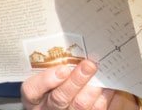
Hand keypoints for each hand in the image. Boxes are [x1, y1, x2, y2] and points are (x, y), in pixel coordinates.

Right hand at [21, 59, 137, 109]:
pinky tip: (109, 83)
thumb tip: (70, 39)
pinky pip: (96, 109)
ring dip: (92, 88)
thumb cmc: (55, 77)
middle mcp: (47, 107)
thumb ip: (54, 60)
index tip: (62, 69)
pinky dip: (104, 95)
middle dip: (76, 81)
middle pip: (59, 98)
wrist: (68, 94)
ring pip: (79, 105)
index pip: (32, 90)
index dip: (45, 81)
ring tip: (100, 71)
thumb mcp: (47, 69)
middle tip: (88, 65)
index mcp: (35, 95)